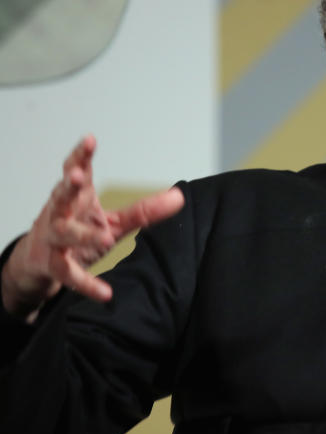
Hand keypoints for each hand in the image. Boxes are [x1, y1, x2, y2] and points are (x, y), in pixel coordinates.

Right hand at [0, 135, 183, 320]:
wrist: (38, 263)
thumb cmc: (78, 232)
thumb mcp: (114, 220)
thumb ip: (144, 210)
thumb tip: (179, 196)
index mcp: (76, 198)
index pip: (76, 171)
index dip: (81, 156)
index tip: (90, 140)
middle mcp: (61, 213)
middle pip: (61, 196)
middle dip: (67, 185)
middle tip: (76, 176)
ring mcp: (54, 238)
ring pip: (63, 232)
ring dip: (81, 233)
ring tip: (105, 237)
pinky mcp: (53, 264)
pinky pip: (68, 273)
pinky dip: (86, 283)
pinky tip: (105, 293)